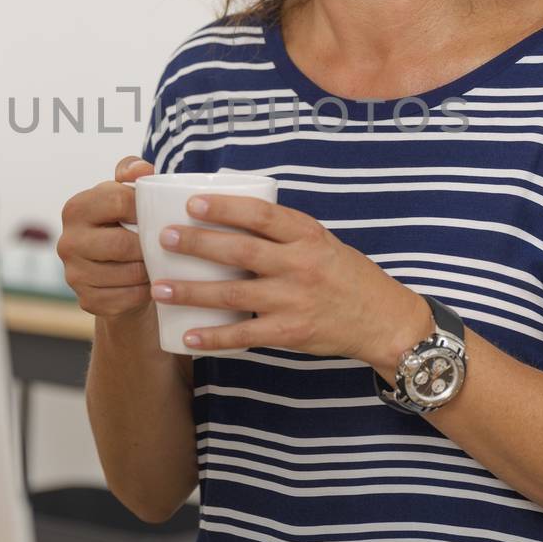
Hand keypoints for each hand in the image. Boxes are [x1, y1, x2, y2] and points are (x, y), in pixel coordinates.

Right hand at [55, 155, 157, 319]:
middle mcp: (67, 242)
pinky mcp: (87, 300)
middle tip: (166, 244)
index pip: (118, 201)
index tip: (159, 213)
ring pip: (128, 274)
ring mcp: (74, 274)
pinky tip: (150, 282)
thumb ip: (131, 171)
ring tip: (160, 262)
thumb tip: (142, 170)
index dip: (146, 207)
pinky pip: (128, 297)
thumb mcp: (125, 192)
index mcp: (75, 208)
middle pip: (122, 244)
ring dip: (150, 269)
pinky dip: (145, 291)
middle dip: (149, 245)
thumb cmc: (124, 223)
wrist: (115, 270)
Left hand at [149, 192, 431, 370]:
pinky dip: (214, 337)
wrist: (382, 319)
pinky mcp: (290, 332)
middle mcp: (299, 265)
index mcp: (307, 236)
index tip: (192, 203)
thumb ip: (284, 233)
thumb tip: (232, 216)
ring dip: (192, 292)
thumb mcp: (321, 242)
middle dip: (197, 244)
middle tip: (164, 238)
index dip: (224, 208)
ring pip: (233, 294)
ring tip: (159, 288)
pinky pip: (244, 335)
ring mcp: (293, 300)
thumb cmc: (347, 276)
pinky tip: (187, 335)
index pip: (261, 215)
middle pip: (240, 252)